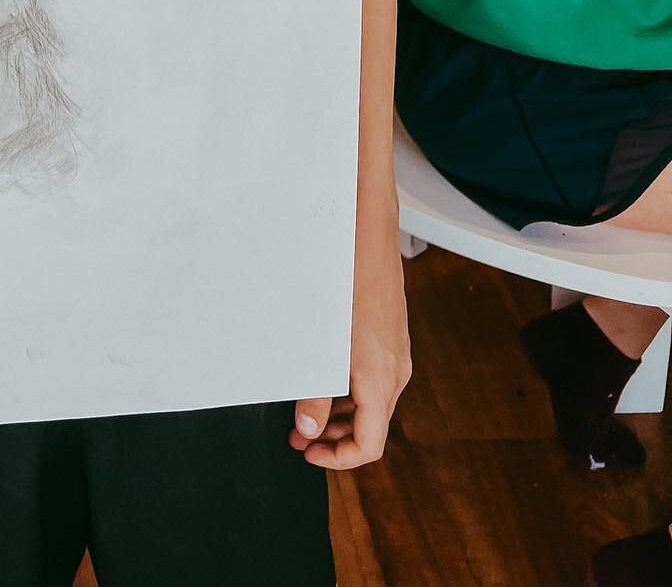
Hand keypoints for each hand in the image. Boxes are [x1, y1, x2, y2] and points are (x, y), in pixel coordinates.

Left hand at [290, 214, 410, 469]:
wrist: (368, 235)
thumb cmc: (346, 280)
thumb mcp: (323, 342)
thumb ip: (314, 390)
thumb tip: (308, 429)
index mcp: (381, 380)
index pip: (369, 444)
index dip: (338, 459)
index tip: (309, 454)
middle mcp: (396, 372)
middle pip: (371, 427)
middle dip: (334, 440)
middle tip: (299, 437)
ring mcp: (396, 355)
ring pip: (372, 404)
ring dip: (341, 417)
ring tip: (306, 415)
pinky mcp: (391, 339)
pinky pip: (374, 380)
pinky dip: (350, 393)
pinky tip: (325, 381)